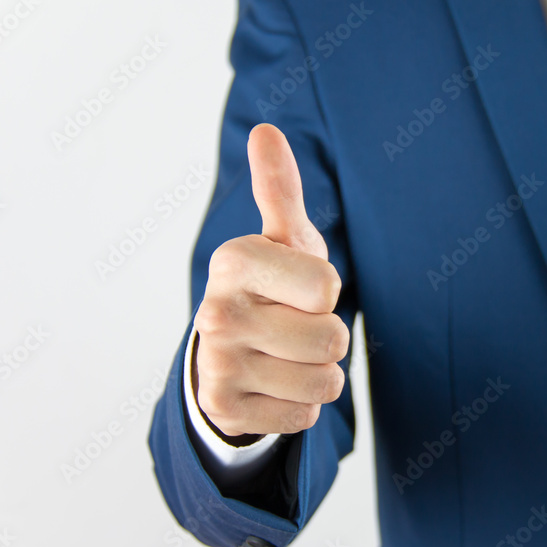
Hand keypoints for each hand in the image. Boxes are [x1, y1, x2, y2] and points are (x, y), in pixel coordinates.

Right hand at [192, 124, 349, 439]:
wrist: (227, 351)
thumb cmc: (270, 286)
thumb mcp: (281, 239)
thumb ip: (279, 188)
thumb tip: (266, 131)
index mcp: (233, 261)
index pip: (326, 287)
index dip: (325, 292)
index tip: (298, 287)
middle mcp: (215, 313)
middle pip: (330, 340)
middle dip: (326, 336)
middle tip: (294, 325)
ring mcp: (217, 366)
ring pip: (324, 382)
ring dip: (318, 372)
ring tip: (286, 355)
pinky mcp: (225, 411)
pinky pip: (306, 415)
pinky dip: (301, 404)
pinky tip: (273, 385)